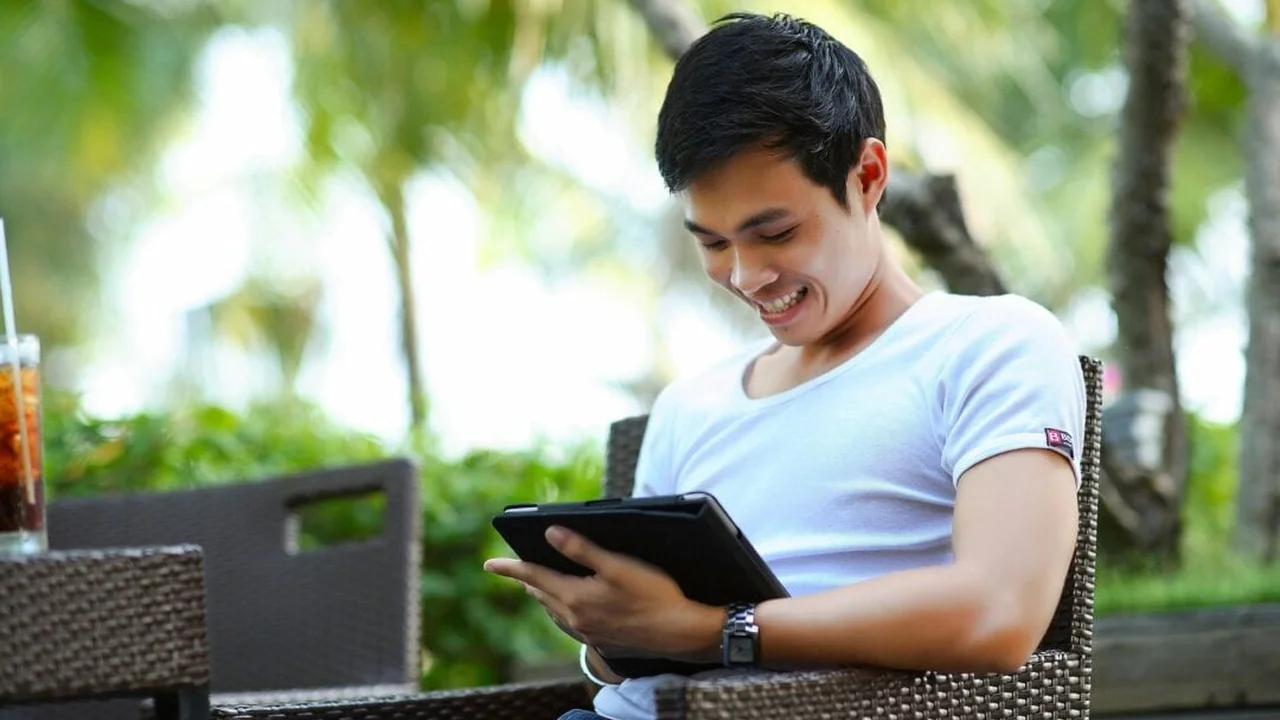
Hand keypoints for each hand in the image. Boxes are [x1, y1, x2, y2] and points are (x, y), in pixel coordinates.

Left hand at [484, 525, 722, 659]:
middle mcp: (576, 618)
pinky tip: (568, 606)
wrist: (680, 631)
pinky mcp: (601, 640)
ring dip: (542, 595)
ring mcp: (588, 632)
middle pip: (541, 595)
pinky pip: (568, 623)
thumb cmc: (654, 594)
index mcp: (575, 597)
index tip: (489, 563)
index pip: (533, 577)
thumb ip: (581, 549)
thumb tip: (549, 533)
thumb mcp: (618, 564)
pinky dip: (559, 609)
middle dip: (526, 579)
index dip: (510, 568)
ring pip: (553, 611)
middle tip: (513, 568)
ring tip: (535, 584)